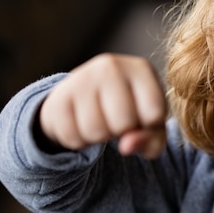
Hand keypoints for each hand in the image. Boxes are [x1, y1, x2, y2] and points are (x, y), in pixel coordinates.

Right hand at [39, 53, 166, 157]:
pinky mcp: (59, 96)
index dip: (148, 126)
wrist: (84, 97)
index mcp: (141, 69)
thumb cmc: (129, 111)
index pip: (154, 113)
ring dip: (99, 138)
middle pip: (124, 123)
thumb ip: (151, 140)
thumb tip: (127, 146)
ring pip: (96, 132)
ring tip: (100, 120)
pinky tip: (81, 123)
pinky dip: (79, 141)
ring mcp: (82, 77)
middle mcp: (112, 66)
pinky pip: (72, 138)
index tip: (142, 115)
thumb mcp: (150, 125)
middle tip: (116, 119)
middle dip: (122, 132)